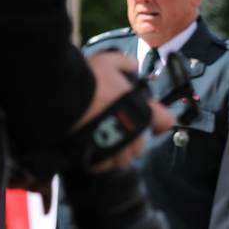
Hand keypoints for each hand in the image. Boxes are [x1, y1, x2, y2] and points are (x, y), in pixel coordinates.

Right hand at [74, 53, 173, 171]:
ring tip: (105, 144)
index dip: (161, 123)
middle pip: (140, 147)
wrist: (64, 96)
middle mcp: (132, 133)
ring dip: (117, 153)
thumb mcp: (109, 62)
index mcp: (141, 111)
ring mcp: (115, 148)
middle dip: (132, 141)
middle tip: (119, 132)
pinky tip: (93, 151)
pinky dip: (99, 161)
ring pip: (123, 160)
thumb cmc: (89, 80)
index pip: (164, 122)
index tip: (157, 125)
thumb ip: (124, 63)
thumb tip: (132, 65)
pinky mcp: (96, 157)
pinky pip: (103, 166)